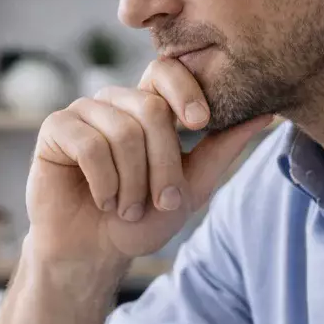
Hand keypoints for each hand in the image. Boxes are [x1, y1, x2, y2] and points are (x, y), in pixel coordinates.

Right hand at [27, 58, 270, 263]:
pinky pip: (88, 144)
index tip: (199, 124)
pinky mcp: (55, 129)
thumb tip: (267, 112)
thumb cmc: (141, 219)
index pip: (166, 71)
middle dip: (162, 166)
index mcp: (147, 107)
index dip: (185, 91)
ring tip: (126, 208)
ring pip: (121, 131)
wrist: (94, 252)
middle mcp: (115, 102)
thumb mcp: (191, 186)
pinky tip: (102, 200)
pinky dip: (103, 182)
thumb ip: (223, 147)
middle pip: (150, 110)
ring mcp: (83, 112)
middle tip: (161, 202)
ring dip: (131, 183)